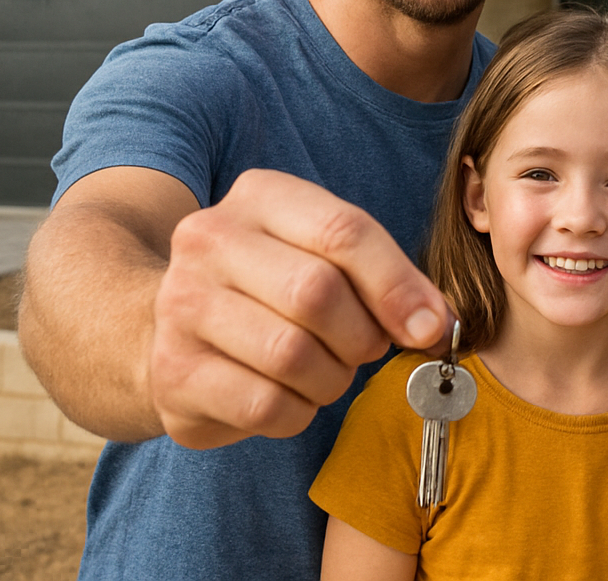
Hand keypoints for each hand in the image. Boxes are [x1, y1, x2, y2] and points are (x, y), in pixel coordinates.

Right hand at [150, 168, 452, 448]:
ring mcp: (182, 305)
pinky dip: (298, 411)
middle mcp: (210, 239)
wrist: (171, 326)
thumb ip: (386, 277)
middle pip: (317, 292)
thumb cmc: (273, 287)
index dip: (397, 285)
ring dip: (332, 379)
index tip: (428, 326)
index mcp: (260, 196)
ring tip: (327, 372)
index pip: (343, 230)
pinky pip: (264, 404)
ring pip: (291, 354)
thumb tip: (436, 323)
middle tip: (366, 348)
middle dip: (362, 335)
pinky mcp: (172, 371)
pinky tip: (291, 396)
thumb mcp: (326, 256)